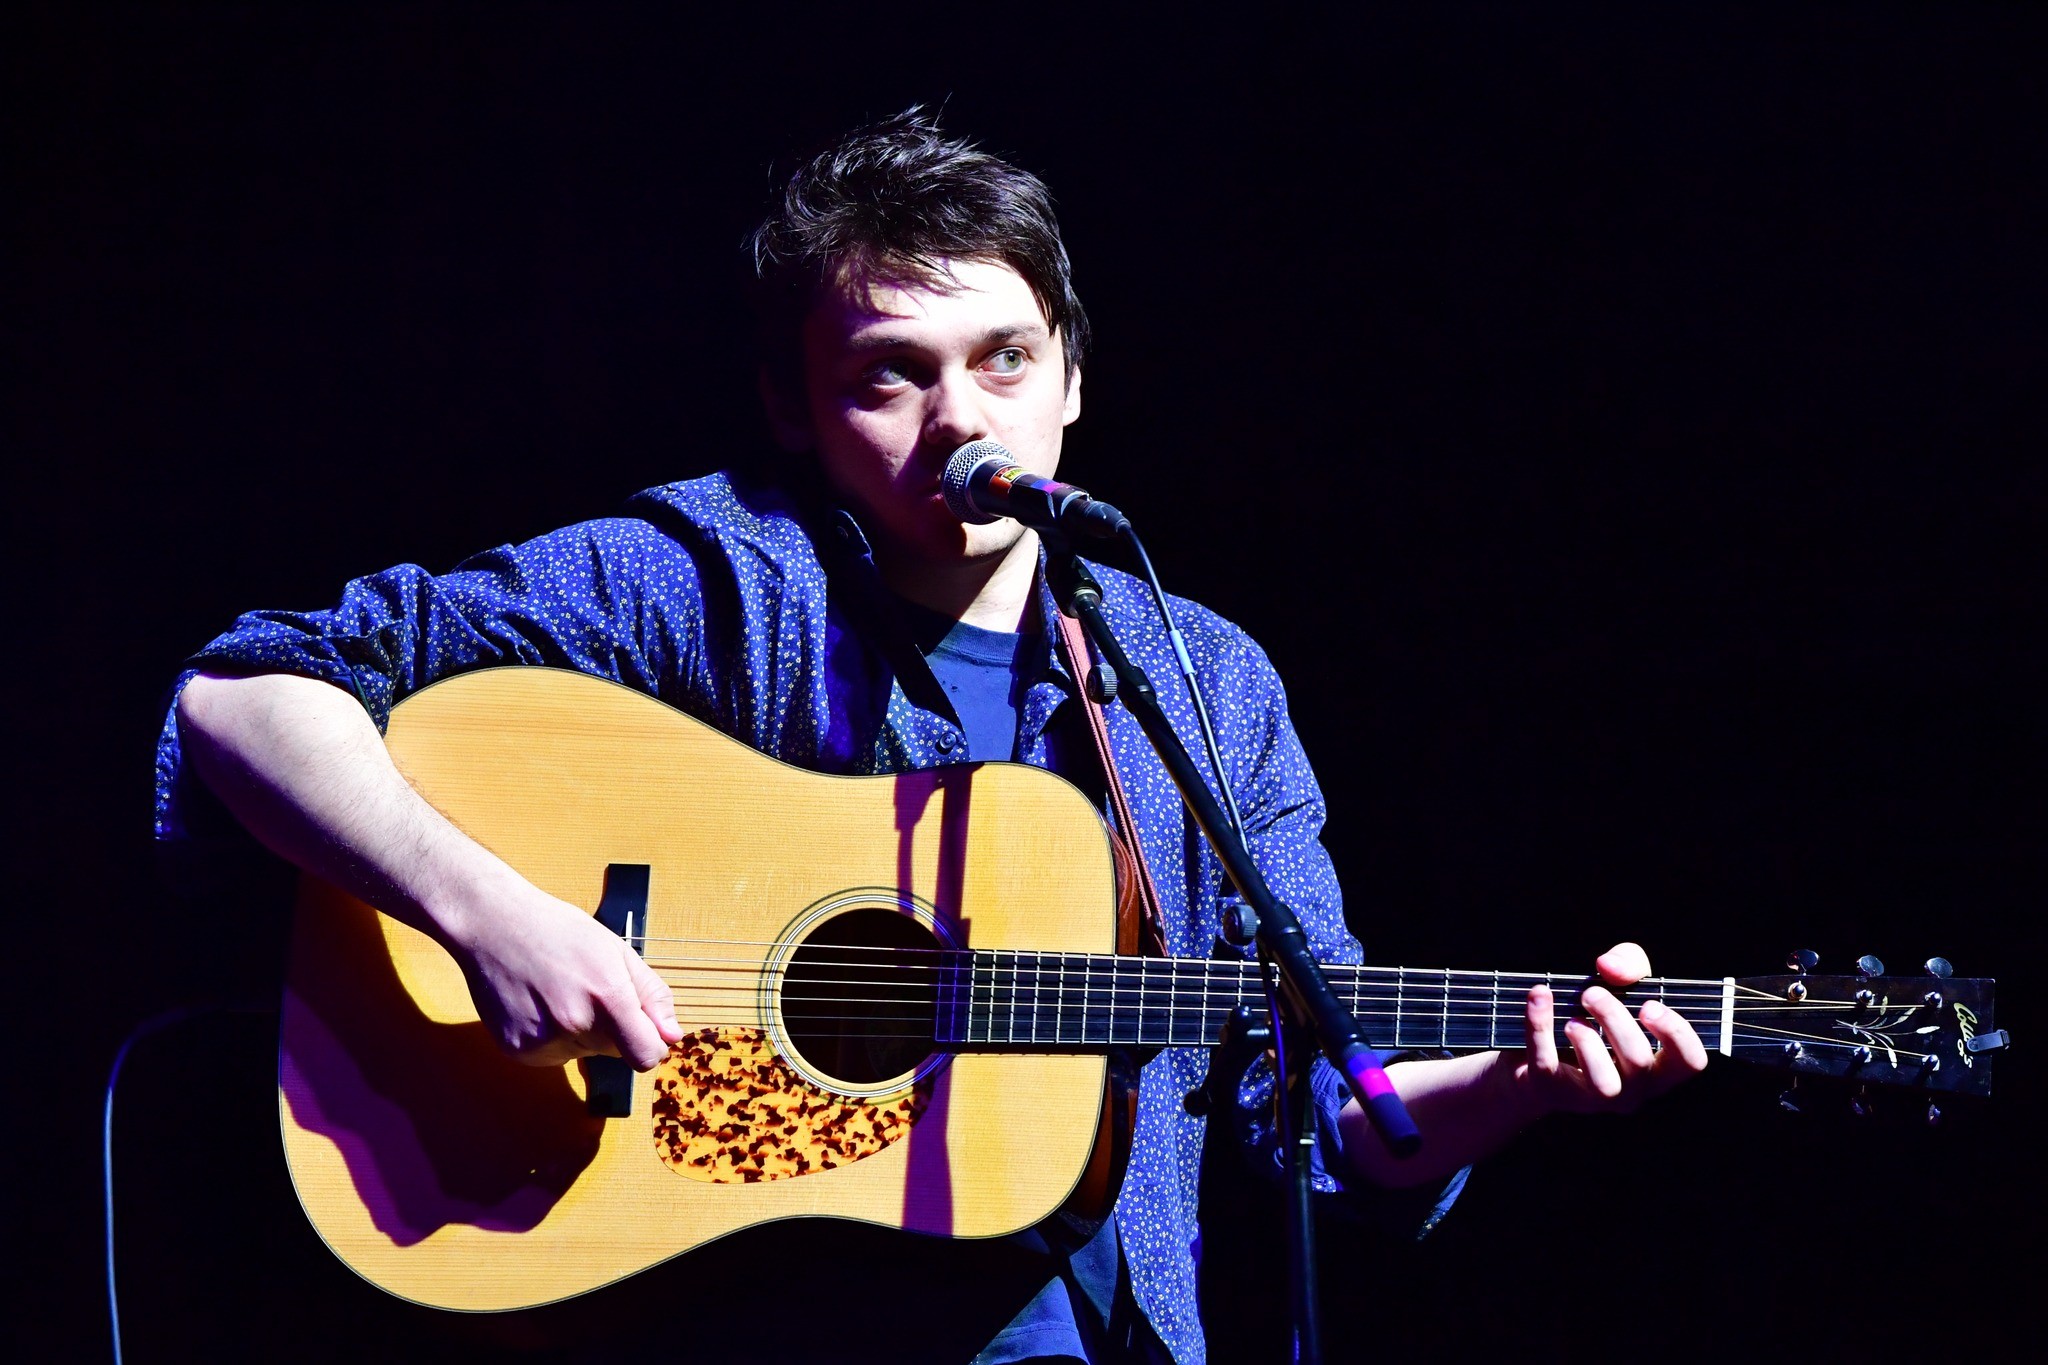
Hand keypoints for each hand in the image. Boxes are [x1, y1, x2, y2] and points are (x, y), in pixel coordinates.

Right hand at [454, 884, 684, 1070]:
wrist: (493, 924)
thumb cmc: (560, 931)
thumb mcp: (617, 951)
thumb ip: (651, 995)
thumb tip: (672, 1036)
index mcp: (607, 997)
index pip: (647, 1056)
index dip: (651, 1044)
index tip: (643, 1028)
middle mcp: (574, 1024)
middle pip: (617, 1052)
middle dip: (614, 1029)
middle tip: (589, 990)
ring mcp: (542, 1041)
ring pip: (585, 1053)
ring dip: (582, 1032)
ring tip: (559, 992)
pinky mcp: (518, 1050)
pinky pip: (554, 1056)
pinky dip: (553, 1037)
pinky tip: (539, 1004)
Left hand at [1513, 942, 1708, 1114]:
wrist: (1531, 1049)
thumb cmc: (1593, 1015)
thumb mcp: (1619, 982)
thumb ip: (1628, 964)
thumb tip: (1609, 967)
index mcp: (1658, 1066)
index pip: (1689, 1061)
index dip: (1677, 1034)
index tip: (1648, 1005)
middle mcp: (1633, 1089)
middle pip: (1639, 1061)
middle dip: (1616, 1019)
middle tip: (1591, 993)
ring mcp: (1592, 1099)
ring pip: (1604, 1083)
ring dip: (1588, 1042)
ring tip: (1572, 1017)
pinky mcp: (1551, 1091)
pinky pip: (1547, 1063)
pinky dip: (1540, 1025)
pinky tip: (1538, 996)